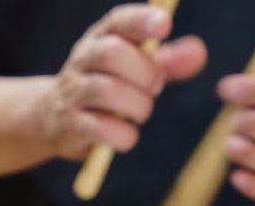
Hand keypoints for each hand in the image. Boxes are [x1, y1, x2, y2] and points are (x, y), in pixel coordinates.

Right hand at [44, 3, 205, 159]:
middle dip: (144, 74)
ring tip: (140, 112)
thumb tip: (199, 52)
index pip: (117, 21)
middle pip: (112, 54)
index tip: (164, 25)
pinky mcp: (71, 125)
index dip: (140, 20)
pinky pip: (103, 129)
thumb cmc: (107, 89)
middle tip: (154, 88)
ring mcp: (73, 92)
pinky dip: (125, 135)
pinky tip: (125, 135)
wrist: (55, 119)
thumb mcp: (136, 70)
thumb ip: (168, 62)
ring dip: (138, 106)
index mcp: (100, 38)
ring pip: (108, 92)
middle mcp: (82, 60)